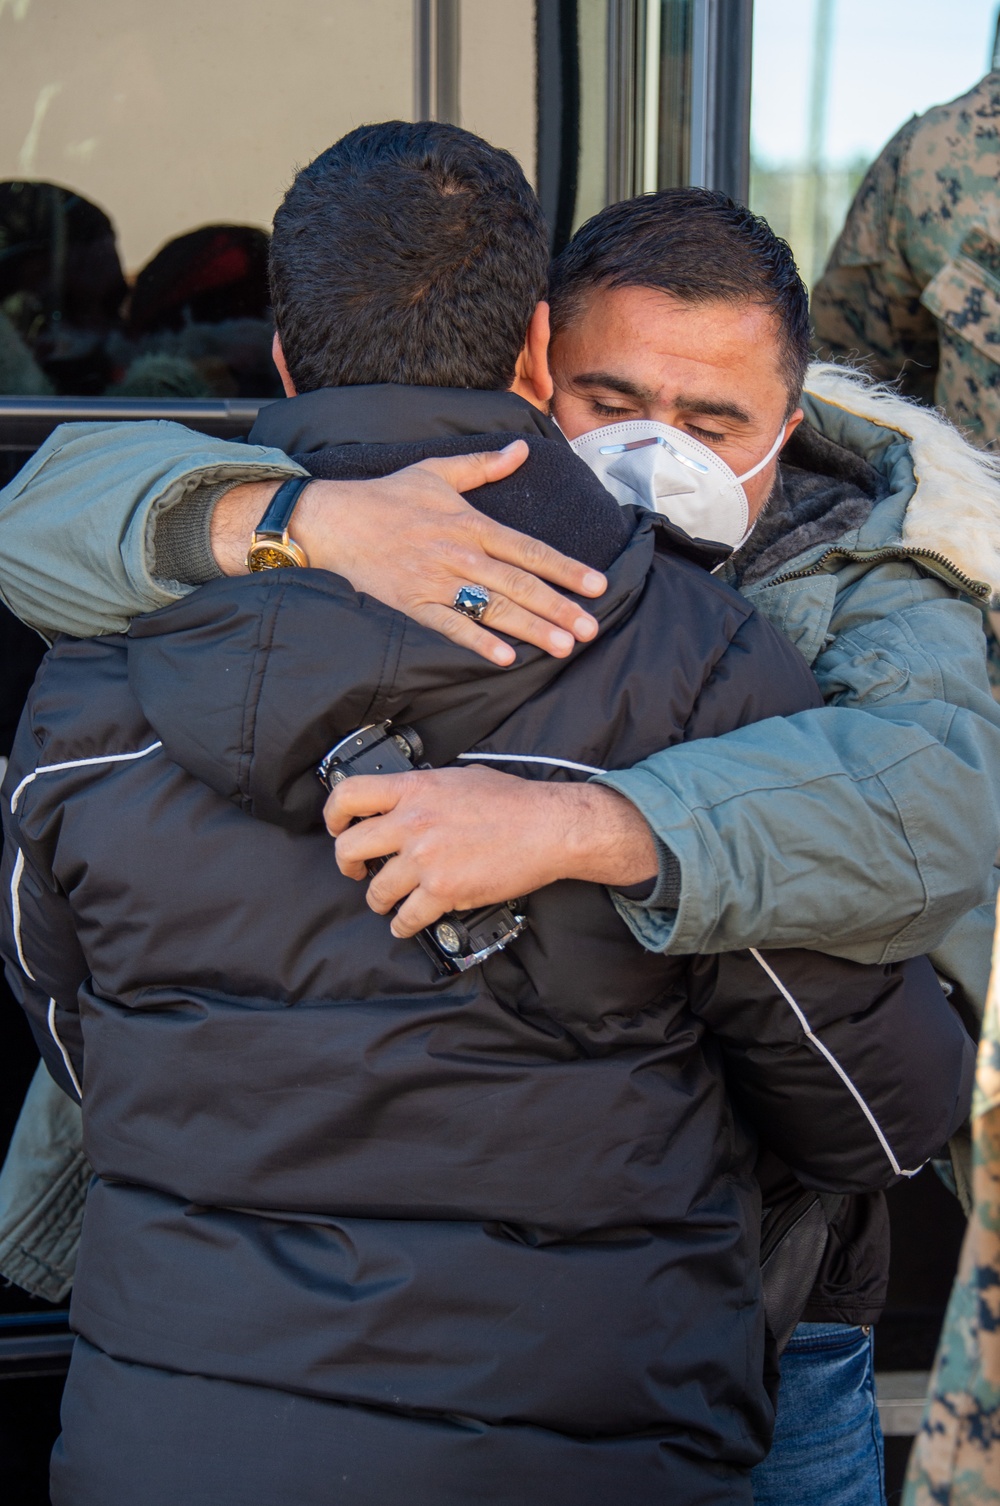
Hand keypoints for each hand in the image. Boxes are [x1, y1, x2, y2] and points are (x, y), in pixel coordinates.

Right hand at [210, 442, 605, 665]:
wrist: (332, 519)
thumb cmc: (385, 497)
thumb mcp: (437, 471)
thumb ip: (483, 466)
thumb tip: (521, 449)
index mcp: (470, 523)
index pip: (529, 549)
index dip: (566, 568)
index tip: (597, 586)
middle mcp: (460, 553)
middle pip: (519, 583)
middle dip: (559, 607)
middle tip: (592, 629)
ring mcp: (436, 581)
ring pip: (493, 607)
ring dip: (530, 628)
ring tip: (563, 646)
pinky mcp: (412, 604)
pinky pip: (450, 626)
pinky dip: (477, 641)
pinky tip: (505, 657)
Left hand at [324, 764, 657, 935]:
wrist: (549, 828)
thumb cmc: (514, 801)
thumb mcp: (461, 778)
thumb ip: (426, 789)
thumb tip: (410, 799)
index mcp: (414, 789)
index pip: (349, 795)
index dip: (333, 814)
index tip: (337, 827)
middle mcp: (412, 822)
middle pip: (349, 847)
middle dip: (347, 864)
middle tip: (355, 870)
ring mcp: (425, 859)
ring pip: (376, 889)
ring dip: (379, 899)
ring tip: (387, 900)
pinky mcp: (443, 891)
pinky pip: (406, 918)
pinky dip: (404, 925)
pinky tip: (408, 923)